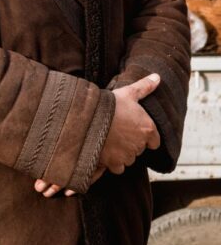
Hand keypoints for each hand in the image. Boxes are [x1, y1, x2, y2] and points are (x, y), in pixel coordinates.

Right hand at [34, 73, 160, 197]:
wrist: (88, 119)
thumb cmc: (109, 105)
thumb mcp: (127, 93)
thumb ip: (144, 87)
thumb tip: (157, 77)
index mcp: (147, 128)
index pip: (154, 141)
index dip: (144, 136)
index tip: (133, 131)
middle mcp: (140, 144)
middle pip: (138, 150)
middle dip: (130, 144)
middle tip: (117, 133)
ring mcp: (128, 155)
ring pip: (128, 159)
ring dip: (121, 154)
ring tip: (109, 142)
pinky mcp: (115, 163)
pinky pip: (117, 168)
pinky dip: (112, 163)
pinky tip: (104, 152)